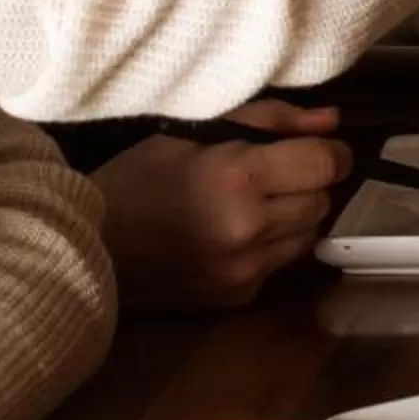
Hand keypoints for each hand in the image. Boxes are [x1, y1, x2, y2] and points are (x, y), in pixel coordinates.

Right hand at [95, 100, 352, 313]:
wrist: (87, 249)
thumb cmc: (136, 179)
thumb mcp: (194, 132)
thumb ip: (270, 121)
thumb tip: (332, 121)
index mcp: (237, 178)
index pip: (325, 163)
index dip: (328, 151)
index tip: (313, 147)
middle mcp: (249, 229)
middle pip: (322, 200)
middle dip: (308, 182)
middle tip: (270, 173)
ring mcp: (245, 270)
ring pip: (308, 235)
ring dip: (294, 216)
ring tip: (253, 203)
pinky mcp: (238, 298)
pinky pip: (280, 265)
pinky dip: (270, 247)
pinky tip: (232, 234)